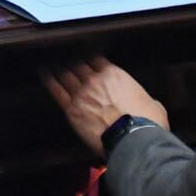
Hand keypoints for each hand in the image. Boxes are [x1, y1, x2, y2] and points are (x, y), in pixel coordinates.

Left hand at [44, 60, 166, 154]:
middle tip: (65, 57)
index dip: (89, 57)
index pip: (96, 59)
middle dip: (72, 60)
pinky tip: (44, 73)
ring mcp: (81, 93)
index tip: (85, 56)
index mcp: (114, 74)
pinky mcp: (72, 110)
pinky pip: (56, 91)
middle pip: (78, 64)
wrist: (133, 139)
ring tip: (51, 60)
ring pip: (65, 74)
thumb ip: (140, 96)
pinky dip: (49, 80)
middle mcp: (95, 80)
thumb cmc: (147, 123)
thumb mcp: (152, 103)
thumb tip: (145, 102)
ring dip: (58, 66)